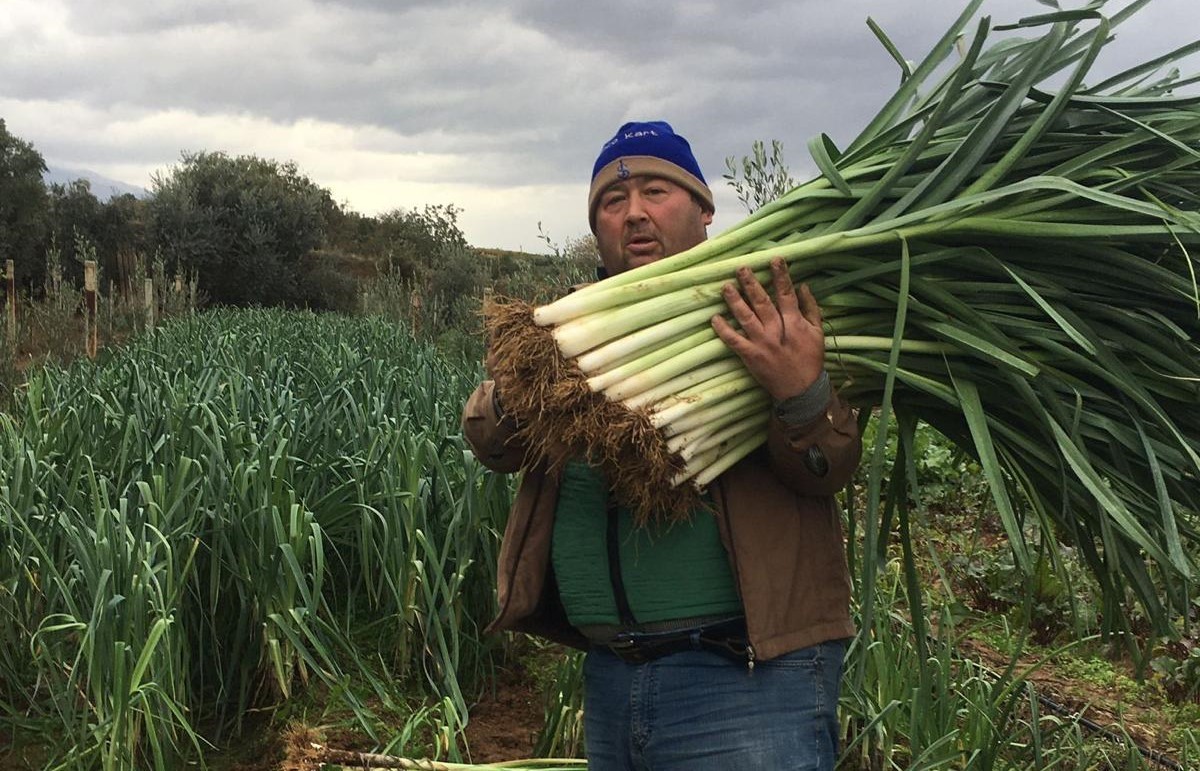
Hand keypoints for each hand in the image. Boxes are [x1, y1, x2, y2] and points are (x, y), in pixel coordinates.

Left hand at [712, 258, 824, 400]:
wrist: (801, 390)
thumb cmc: (810, 359)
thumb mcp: (818, 333)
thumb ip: (811, 308)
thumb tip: (804, 286)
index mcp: (794, 323)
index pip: (786, 295)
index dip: (780, 276)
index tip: (774, 260)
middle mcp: (776, 331)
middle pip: (762, 303)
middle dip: (751, 284)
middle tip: (741, 268)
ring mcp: (762, 344)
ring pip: (746, 318)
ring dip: (735, 301)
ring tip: (726, 287)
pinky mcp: (750, 356)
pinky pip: (734, 341)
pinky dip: (724, 330)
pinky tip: (715, 318)